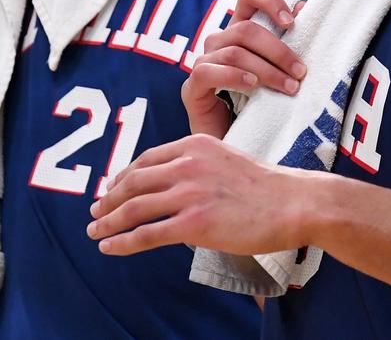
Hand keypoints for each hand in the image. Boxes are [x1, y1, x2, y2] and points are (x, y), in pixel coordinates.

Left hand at [87, 133, 310, 255]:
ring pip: (133, 208)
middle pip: (133, 182)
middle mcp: (187, 165)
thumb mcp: (226, 159)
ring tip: (94, 230)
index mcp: (195, 145)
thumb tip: (172, 188)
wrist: (293, 202)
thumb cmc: (265, 186)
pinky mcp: (194, 224)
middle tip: (95, 210)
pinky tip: (109, 247)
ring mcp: (189, 194)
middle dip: (107, 199)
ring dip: (107, 221)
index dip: (123, 176)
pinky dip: (121, 242)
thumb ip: (198, 167)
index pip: (147, 160)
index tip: (111, 188)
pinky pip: (145, 235)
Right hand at [182, 0, 306, 136]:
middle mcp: (220, 41)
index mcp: (241, 30)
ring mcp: (203, 62)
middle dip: (278, 50)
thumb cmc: (263, 105)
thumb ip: (287, 41)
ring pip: (234, 51)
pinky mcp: (192, 88)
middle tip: (301, 72)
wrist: (239, 145)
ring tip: (289, 87)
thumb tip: (304, 7)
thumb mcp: (279, 70)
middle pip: (246, 28)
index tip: (291, 23)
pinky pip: (208, 71)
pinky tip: (253, 87)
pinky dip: (235, 76)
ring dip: (266, 69)